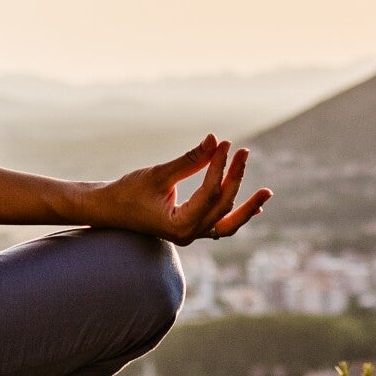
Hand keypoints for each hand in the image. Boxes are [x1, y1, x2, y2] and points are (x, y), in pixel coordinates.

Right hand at [87, 135, 271, 244]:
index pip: (209, 194)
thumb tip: (216, 140)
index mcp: (179, 226)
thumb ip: (190, 160)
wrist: (108, 209)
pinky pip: (220, 225)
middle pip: (223, 207)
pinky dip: (235, 214)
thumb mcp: (159, 173)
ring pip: (227, 222)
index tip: (225, 144)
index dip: (219, 167)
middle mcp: (189, 235)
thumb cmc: (128, 191)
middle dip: (235, 178)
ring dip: (246, 204)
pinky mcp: (191, 228)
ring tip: (267, 192)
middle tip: (243, 151)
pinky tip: (254, 206)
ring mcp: (191, 235)